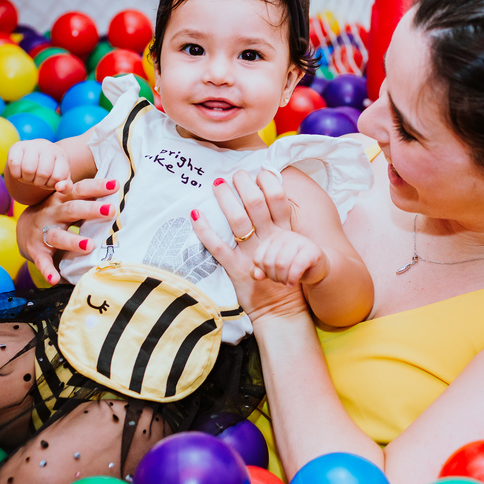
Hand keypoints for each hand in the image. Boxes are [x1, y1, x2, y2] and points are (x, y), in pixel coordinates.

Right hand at [6, 140, 70, 190]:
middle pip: (42, 173)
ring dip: (27, 179)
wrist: (35, 158)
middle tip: (38, 179)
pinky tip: (21, 172)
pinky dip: (16, 174)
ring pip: (28, 169)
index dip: (51, 184)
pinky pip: (14, 164)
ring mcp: (32, 145)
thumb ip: (66, 187)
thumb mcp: (61, 180)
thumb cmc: (50, 171)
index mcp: (61, 155)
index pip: (58, 177)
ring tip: (30, 176)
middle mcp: (48, 147)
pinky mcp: (16, 146)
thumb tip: (59, 187)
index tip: (50, 181)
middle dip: (39, 182)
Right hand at [16, 178, 118, 285]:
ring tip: (89, 246)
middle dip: (91, 209)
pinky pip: (42, 261)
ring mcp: (43, 232)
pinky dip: (47, 270)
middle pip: (71, 209)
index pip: (80, 189)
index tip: (115, 185)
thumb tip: (117, 188)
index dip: (97, 186)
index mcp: (62, 199)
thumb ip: (86, 196)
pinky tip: (55, 279)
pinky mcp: (36, 251)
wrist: (23, 227)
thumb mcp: (67, 200)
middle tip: (110, 210)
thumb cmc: (56, 212)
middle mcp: (52, 213)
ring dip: (73, 241)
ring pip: (57, 236)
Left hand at [190, 169, 308, 321]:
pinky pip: (218, 247)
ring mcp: (252, 255)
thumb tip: (267, 198)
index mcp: (283, 233)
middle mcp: (269, 240)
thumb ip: (279, 226)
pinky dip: (205, 230)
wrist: (283, 311)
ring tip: (217, 184)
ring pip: (237, 221)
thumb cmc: (284, 277)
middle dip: (244, 185)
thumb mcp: (288, 248)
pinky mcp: (237, 270)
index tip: (259, 171)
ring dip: (225, 199)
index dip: (268, 182)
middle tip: (235, 173)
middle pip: (256, 204)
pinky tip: (195, 215)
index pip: (278, 200)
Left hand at [250, 229, 328, 286]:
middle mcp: (285, 236)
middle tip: (281, 281)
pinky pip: (296, 266)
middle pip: (268, 262)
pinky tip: (292, 283)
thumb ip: (259, 271)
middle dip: (273, 277)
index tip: (272, 275)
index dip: (263, 272)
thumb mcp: (272, 269)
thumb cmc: (292, 267)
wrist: (317, 268)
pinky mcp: (311, 250)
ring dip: (282, 279)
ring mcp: (299, 240)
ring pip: (281, 264)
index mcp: (273, 238)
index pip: (258, 258)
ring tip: (287, 282)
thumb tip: (257, 276)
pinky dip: (292, 279)